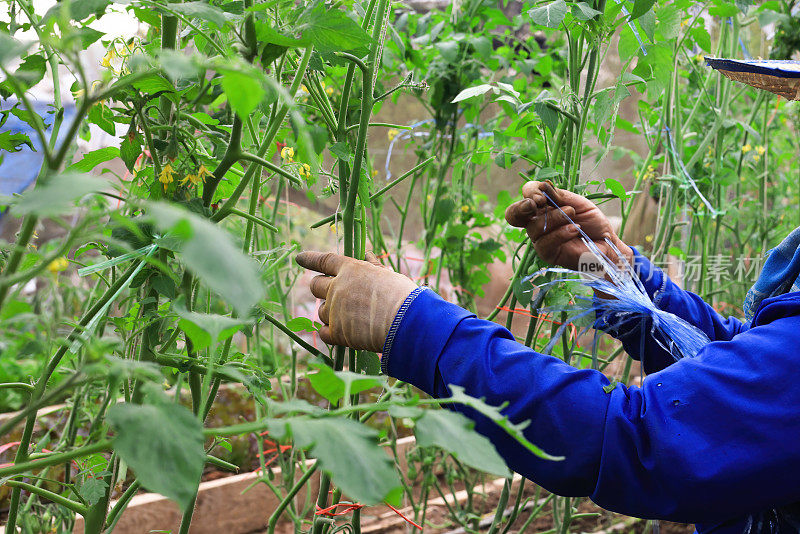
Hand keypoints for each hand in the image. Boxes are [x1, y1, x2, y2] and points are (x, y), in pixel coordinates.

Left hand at [295, 251, 417, 351]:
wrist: (406, 322)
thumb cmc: (402, 296)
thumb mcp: (387, 275)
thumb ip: (372, 266)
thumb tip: (367, 254)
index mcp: (351, 270)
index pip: (324, 261)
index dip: (310, 259)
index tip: (300, 258)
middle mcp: (337, 288)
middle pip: (315, 286)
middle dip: (320, 289)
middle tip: (333, 295)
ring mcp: (335, 310)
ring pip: (321, 311)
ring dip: (330, 314)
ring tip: (351, 318)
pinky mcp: (337, 332)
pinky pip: (323, 332)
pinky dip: (330, 333)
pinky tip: (343, 333)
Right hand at [504, 181, 632, 269]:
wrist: (606, 243)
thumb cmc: (592, 223)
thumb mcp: (578, 203)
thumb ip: (559, 196)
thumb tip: (542, 187)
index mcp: (543, 207)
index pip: (526, 195)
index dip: (530, 192)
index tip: (543, 195)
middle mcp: (537, 222)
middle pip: (512, 215)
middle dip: (520, 207)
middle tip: (537, 203)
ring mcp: (540, 239)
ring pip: (534, 227)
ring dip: (554, 218)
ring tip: (572, 216)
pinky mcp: (547, 254)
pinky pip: (544, 243)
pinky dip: (560, 234)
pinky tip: (574, 229)